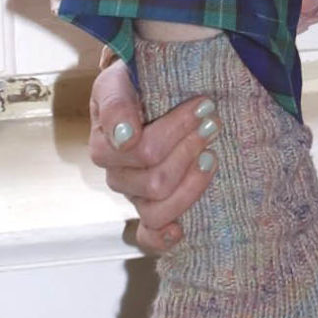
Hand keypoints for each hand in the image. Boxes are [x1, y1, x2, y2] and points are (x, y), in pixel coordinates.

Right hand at [89, 45, 216, 254]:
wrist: (146, 89)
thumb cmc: (133, 83)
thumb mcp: (118, 80)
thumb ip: (115, 103)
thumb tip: (124, 137)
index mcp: (105, 144)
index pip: (143, 149)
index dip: (177, 128)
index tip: (204, 104)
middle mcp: (116, 174)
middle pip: (156, 181)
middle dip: (190, 150)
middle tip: (212, 122)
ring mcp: (133, 195)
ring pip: (157, 210)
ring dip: (192, 185)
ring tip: (212, 156)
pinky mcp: (150, 209)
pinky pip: (148, 237)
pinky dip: (162, 237)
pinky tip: (180, 229)